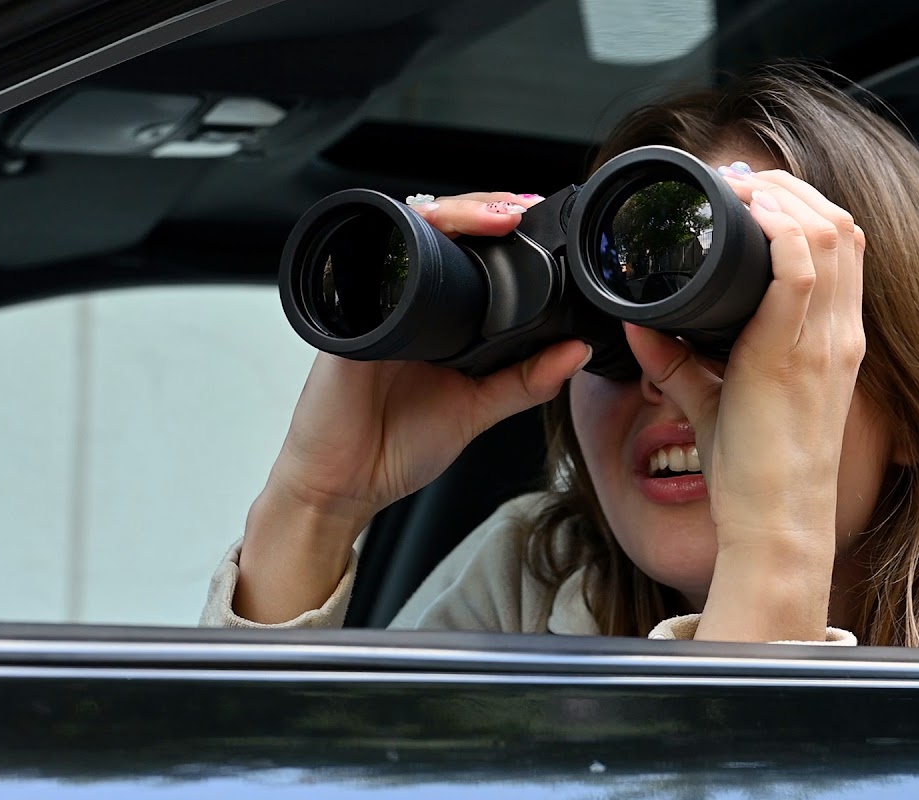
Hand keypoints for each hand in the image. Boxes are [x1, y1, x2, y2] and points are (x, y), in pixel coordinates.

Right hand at [237, 192, 590, 622]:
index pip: (470, 252)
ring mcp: (372, 302)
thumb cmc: (396, 448)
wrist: (342, 485)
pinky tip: (428, 234)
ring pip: (407, 231)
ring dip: (450, 214)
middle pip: (441, 228)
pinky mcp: (346, 315)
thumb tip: (576, 351)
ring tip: (491, 218)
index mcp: (439, 317)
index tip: (535, 218)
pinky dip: (396, 243)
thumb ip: (526, 381)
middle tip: (519, 209)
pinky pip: (366, 266)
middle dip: (482, 206)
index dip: (500, 225)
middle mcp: (405, 301)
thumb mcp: (477, 410)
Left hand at [626, 169, 867, 640]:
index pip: (842, 247)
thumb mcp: (715, 401)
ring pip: (830, 232)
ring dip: (784, 198)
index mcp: (832, 340)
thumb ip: (676, 360)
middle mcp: (839, 333)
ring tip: (739, 190)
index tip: (750, 193)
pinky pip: (802, 266)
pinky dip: (777, 228)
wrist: (774, 525)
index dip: (802, 206)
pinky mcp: (797, 354)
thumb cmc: (752, 474)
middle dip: (791, 188)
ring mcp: (825, 341)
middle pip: (842, 225)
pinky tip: (745, 215)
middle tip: (739, 182)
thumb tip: (634, 324)